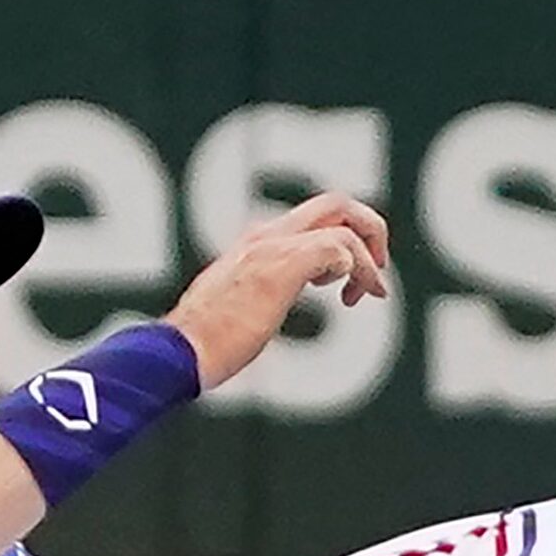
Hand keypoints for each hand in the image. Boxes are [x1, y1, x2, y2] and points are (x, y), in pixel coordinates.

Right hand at [163, 192, 391, 390]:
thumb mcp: (232, 310)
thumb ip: (250, 298)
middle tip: (377, 272)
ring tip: (372, 294)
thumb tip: (253, 313)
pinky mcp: (283, 267)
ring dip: (370, 258)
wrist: (178, 352)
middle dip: (370, 230)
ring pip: (343, 220)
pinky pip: (340, 248)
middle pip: (335, 202)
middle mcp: (265, 235)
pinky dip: (357, 269)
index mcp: (254, 243)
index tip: (350, 284)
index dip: (344, 241)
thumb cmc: (200, 344)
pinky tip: (348, 299)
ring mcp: (274, 247)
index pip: (312, 217)